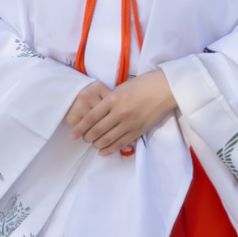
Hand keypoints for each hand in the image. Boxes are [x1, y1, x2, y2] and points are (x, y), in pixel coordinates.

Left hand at [64, 71, 178, 156]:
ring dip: (97, 144)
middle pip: (97, 130)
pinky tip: (103, 151)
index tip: (72, 135)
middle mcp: (119, 112)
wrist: (165, 89)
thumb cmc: (143, 84)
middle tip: (83, 139)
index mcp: (113, 98)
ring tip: (93, 144)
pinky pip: (121, 143)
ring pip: (107, 139)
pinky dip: (110, 149)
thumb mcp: (121, 88)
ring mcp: (129, 123)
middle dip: (87, 137)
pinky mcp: (138, 131)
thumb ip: (109, 100)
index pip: (91, 117)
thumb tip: (98, 113)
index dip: (79, 128)